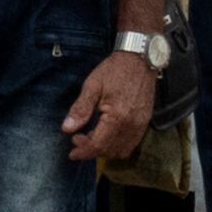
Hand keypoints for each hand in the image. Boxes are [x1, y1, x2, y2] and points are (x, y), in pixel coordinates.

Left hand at [61, 48, 152, 165]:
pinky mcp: (145, 122)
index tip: (72, 153)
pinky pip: (131, 144)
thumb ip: (80, 109)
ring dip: (104, 150)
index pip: (98, 145)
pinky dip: (117, 146)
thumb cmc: (115, 70)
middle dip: (91, 150)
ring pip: (121, 151)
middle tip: (78, 138)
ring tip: (91, 137)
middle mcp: (131, 125)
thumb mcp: (92, 85)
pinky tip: (107, 135)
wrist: (140, 59)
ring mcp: (140, 125)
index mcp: (117, 117)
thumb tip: (67, 128)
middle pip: (109, 151)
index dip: (83, 152)